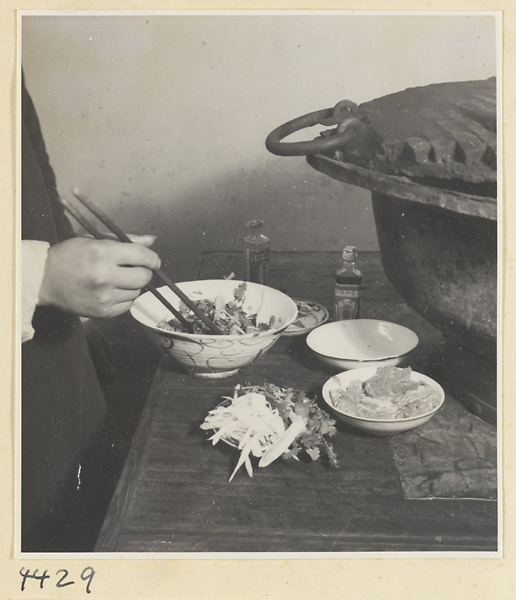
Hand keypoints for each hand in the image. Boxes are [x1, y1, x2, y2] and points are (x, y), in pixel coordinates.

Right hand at [38, 235, 160, 317]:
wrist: (44, 279)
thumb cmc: (70, 256)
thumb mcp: (95, 240)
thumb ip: (126, 240)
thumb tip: (152, 241)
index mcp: (103, 253)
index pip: (142, 256)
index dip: (153, 258)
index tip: (154, 260)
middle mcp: (105, 276)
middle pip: (144, 277)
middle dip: (144, 272)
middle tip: (136, 269)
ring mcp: (104, 297)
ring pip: (137, 292)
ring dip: (133, 285)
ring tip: (118, 279)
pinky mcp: (102, 312)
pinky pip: (127, 306)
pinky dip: (125, 298)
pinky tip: (112, 291)